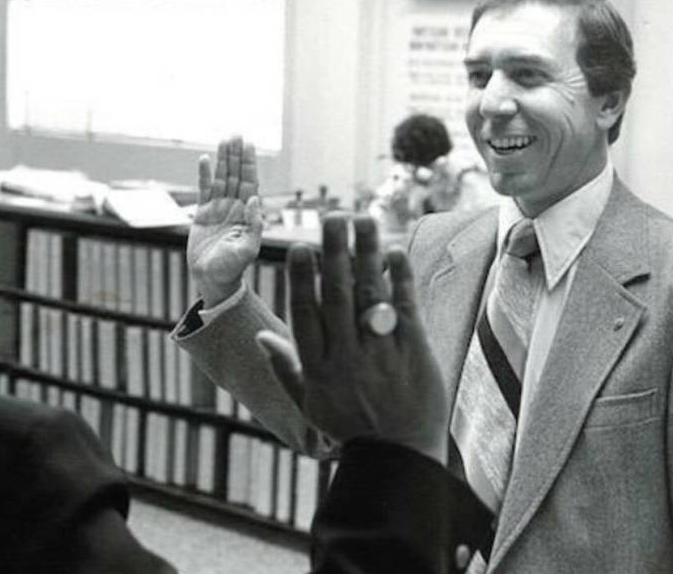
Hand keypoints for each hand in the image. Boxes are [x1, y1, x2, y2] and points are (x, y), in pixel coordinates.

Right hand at [187, 137, 262, 307]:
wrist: (213, 280)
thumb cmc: (232, 269)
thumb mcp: (248, 250)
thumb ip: (254, 225)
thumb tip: (255, 199)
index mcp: (248, 214)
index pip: (250, 183)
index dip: (249, 163)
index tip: (248, 145)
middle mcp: (234, 208)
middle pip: (236, 176)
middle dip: (236, 155)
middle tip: (236, 134)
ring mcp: (219, 210)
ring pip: (221, 179)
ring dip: (223, 160)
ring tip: (224, 140)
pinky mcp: (203, 215)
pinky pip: (203, 190)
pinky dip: (204, 175)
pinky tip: (205, 160)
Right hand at [257, 215, 448, 464]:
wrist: (398, 457)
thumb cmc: (349, 428)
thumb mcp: (308, 403)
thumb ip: (285, 367)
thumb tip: (259, 337)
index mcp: (317, 366)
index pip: (306, 314)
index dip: (303, 279)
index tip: (300, 248)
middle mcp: (347, 355)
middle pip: (339, 295)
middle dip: (335, 253)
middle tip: (332, 217)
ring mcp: (381, 352)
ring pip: (371, 295)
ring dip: (367, 254)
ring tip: (362, 219)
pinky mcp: (413, 351)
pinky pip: (405, 308)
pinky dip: (400, 278)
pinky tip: (394, 251)